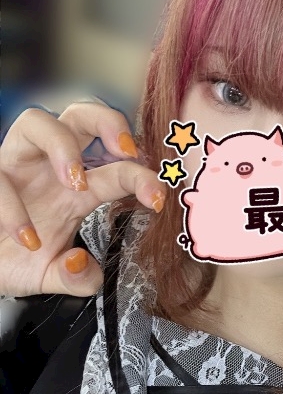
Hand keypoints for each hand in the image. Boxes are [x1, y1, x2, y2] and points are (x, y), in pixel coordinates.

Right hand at [0, 102, 165, 296]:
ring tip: (75, 181)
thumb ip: (75, 278)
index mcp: (77, 187)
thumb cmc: (15, 260)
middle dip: (108, 121)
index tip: (158, 198)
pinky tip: (28, 239)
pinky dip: (14, 207)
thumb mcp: (51, 276)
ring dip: (63, 144)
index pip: (117, 167)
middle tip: (126, 151)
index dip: (142, 175)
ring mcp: (16, 167)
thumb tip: (84, 268)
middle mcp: (48, 168)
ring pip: (36, 120)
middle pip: (80, 115)